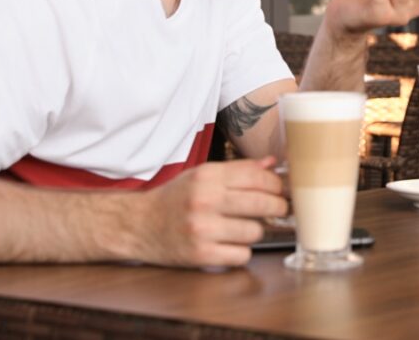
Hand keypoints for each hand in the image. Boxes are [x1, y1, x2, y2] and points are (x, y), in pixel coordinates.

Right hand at [136, 157, 287, 267]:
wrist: (137, 225)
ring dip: (255, 230)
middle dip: (278, 206)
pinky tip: (230, 244)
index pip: (257, 176)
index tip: (281, 189)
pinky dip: (240, 251)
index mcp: (206, 177)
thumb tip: (271, 164)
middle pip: (262, 203)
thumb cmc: (174, 198)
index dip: (276, 183)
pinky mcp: (201, 255)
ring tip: (244, 227)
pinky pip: (241, 255)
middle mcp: (204, 201)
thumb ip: (238, 169)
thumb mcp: (201, 175)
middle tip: (280, 208)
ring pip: (255, 231)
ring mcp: (202, 229)